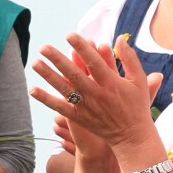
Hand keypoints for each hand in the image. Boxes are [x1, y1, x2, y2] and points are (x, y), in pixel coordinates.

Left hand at [30, 34, 156, 150]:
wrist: (132, 136)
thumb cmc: (136, 105)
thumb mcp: (139, 81)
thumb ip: (129, 59)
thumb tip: (120, 37)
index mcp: (112, 83)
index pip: (94, 62)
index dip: (82, 48)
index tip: (70, 35)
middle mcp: (97, 94)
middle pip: (75, 74)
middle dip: (59, 60)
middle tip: (44, 47)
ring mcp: (86, 106)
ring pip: (65, 89)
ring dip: (49, 76)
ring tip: (35, 63)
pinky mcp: (79, 118)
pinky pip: (60, 107)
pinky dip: (46, 99)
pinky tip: (33, 89)